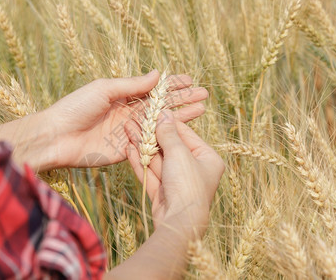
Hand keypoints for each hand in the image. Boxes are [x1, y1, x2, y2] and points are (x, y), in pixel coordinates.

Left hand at [42, 70, 208, 167]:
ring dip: (180, 117)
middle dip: (182, 100)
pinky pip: (150, 143)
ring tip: (201, 111)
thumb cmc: (75, 108)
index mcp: (122, 95)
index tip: (190, 81)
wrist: (56, 137)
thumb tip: (157, 74)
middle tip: (204, 95)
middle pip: (161, 106)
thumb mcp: (104, 89)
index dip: (172, 85)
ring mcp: (129, 132)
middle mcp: (128, 113)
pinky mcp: (127, 150)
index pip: (153, 89)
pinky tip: (182, 134)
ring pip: (160, 124)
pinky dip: (166, 138)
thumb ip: (132, 85)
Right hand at [125, 109, 224, 228]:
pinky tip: (129, 149)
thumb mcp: (179, 153)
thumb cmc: (188, 185)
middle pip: (170, 147)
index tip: (153, 112)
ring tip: (127, 130)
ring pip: (158, 160)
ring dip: (142, 146)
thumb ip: (169, 133)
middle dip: (151, 134)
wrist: (180, 223)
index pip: (185, 134)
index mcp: (208, 159)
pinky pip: (151, 174)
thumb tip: (164, 114)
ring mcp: (178, 183)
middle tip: (135, 120)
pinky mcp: (164, 194)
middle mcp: (194, 170)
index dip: (167, 123)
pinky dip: (140, 162)